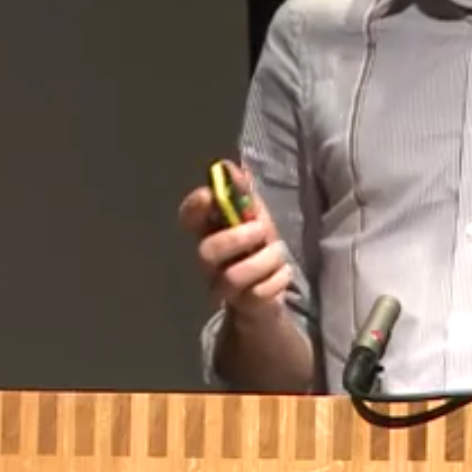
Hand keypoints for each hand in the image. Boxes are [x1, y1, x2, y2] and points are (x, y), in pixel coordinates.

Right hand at [176, 160, 292, 318]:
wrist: (267, 295)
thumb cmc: (256, 251)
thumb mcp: (255, 219)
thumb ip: (244, 195)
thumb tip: (233, 165)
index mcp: (209, 234)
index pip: (188, 219)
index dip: (194, 206)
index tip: (210, 194)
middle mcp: (209, 263)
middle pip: (206, 252)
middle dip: (236, 237)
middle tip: (261, 229)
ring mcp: (223, 287)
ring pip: (232, 277)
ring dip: (263, 260)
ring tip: (279, 253)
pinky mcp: (243, 306)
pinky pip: (257, 295)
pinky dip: (277, 279)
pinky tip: (283, 273)